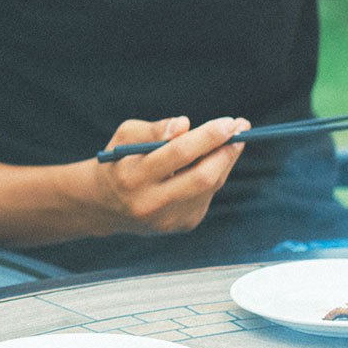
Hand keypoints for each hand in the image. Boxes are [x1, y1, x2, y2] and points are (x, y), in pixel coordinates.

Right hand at [91, 116, 247, 234]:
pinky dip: (214, 175)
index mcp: (134, 177)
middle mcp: (152, 203)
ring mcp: (169, 219)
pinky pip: (208, 195)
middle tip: (242, 129)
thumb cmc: (120, 160)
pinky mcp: (182, 225)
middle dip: (226, 151)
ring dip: (225, 161)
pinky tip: (213, 161)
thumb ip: (156, 129)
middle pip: (203, 177)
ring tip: (233, 140)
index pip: (179, 154)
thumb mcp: (126, 136)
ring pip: (210, 186)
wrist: (105, 205)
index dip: (208, 136)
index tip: (230, 121)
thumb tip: (185, 124)